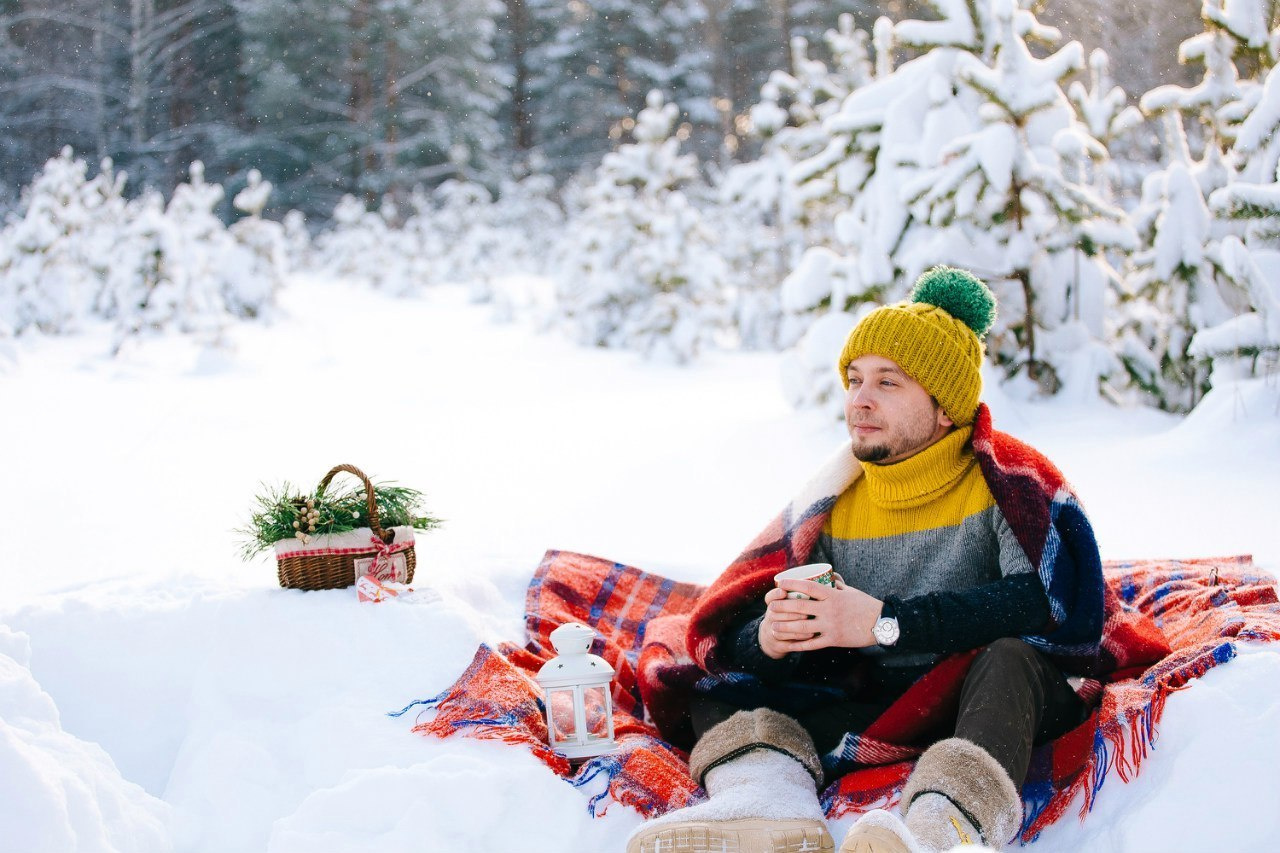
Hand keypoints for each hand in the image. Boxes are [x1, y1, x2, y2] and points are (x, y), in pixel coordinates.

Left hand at [759, 575, 882, 655]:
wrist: (881, 623)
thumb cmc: (865, 605)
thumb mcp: (851, 591)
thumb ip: (837, 584)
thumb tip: (828, 575)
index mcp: (833, 595)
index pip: (808, 586)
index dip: (791, 583)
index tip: (779, 582)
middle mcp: (829, 610)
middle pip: (800, 606)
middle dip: (782, 606)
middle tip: (770, 606)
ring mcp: (831, 625)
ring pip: (802, 627)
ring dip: (785, 627)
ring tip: (773, 627)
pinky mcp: (834, 640)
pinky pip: (812, 643)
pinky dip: (798, 645)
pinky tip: (788, 645)